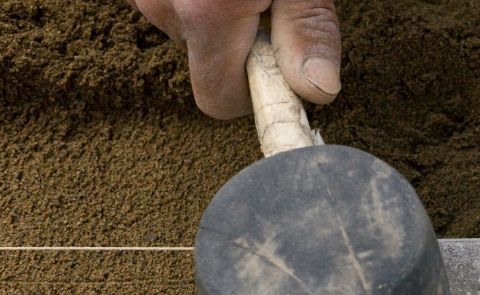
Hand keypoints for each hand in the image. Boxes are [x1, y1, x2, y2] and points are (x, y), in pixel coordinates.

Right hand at [131, 0, 339, 118]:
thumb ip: (309, 30)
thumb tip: (319, 91)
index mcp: (206, 13)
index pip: (219, 100)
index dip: (253, 90)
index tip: (278, 64)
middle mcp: (161, 3)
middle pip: (203, 61)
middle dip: (236, 42)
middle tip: (264, 1)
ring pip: (183, 28)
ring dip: (210, 13)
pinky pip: (166, 1)